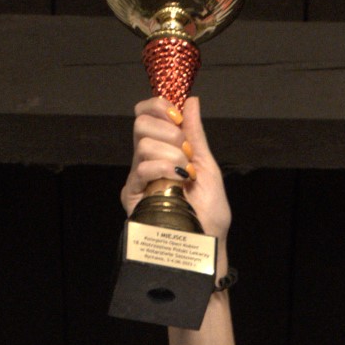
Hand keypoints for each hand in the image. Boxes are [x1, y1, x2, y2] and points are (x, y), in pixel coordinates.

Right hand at [122, 86, 231, 246]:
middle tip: (186, 152)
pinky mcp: (134, 196)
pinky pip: (141, 169)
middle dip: (169, 132)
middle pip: (141, 122)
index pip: (146, 113)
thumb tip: (190, 101)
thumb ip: (196, 134)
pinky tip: (178, 181)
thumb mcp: (207, 166)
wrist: (207, 243)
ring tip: (186, 174)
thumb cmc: (209, 212)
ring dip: (171, 154)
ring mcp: (139, 178)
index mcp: (163, 149)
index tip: (178, 118)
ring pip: (143, 144)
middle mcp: (147, 160)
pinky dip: (163, 168)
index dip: (158, 106)